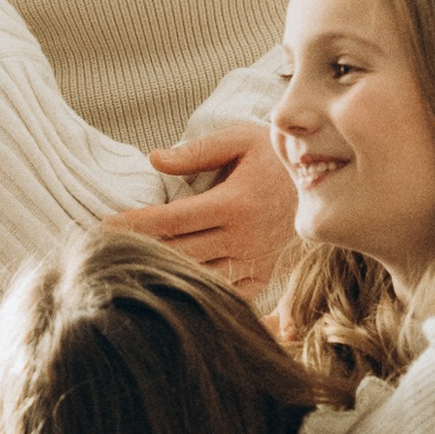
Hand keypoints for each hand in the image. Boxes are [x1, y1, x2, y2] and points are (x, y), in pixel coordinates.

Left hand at [103, 123, 297, 293]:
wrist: (331, 184)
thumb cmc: (278, 158)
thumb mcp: (241, 140)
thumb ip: (197, 151)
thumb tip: (154, 159)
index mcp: (236, 203)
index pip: (172, 219)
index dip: (134, 224)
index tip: (103, 226)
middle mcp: (244, 238)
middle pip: (178, 252)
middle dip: (138, 252)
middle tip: (103, 250)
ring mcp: (254, 262)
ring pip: (197, 277)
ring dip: (162, 275)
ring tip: (127, 269)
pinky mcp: (263, 277)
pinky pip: (223, 293)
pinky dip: (195, 292)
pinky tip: (169, 287)